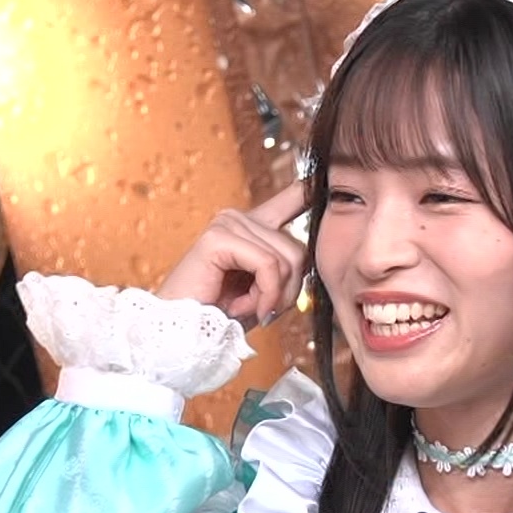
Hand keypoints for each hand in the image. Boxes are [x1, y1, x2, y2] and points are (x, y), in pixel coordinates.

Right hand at [157, 180, 308, 326]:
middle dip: (288, 290)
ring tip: (244, 307)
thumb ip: (289, 267)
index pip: (293, 197)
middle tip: (260, 308)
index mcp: (254, 227)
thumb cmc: (223, 318)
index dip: (313, 189)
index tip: (328, 175)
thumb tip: (314, 248)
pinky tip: (241, 307)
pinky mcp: (219, 237)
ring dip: (272, 296)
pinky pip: (268, 265)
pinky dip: (263, 294)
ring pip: (286, 259)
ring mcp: (228, 224)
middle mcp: (240, 218)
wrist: (184, 337)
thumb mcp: (268, 291)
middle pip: (299, 249)